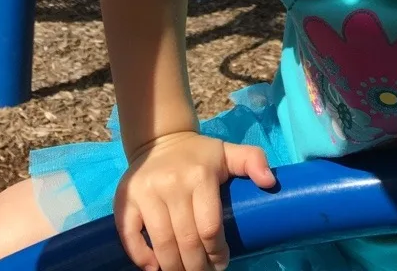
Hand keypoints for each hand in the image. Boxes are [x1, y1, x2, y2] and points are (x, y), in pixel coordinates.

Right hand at [114, 130, 275, 270]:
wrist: (160, 139)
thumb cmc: (199, 155)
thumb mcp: (227, 152)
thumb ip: (252, 160)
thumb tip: (271, 182)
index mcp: (199, 175)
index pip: (209, 227)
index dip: (217, 253)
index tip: (221, 263)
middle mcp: (171, 184)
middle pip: (186, 241)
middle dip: (197, 267)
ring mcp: (146, 193)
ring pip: (162, 244)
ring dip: (174, 267)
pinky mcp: (126, 200)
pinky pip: (130, 235)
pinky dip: (141, 257)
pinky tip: (154, 268)